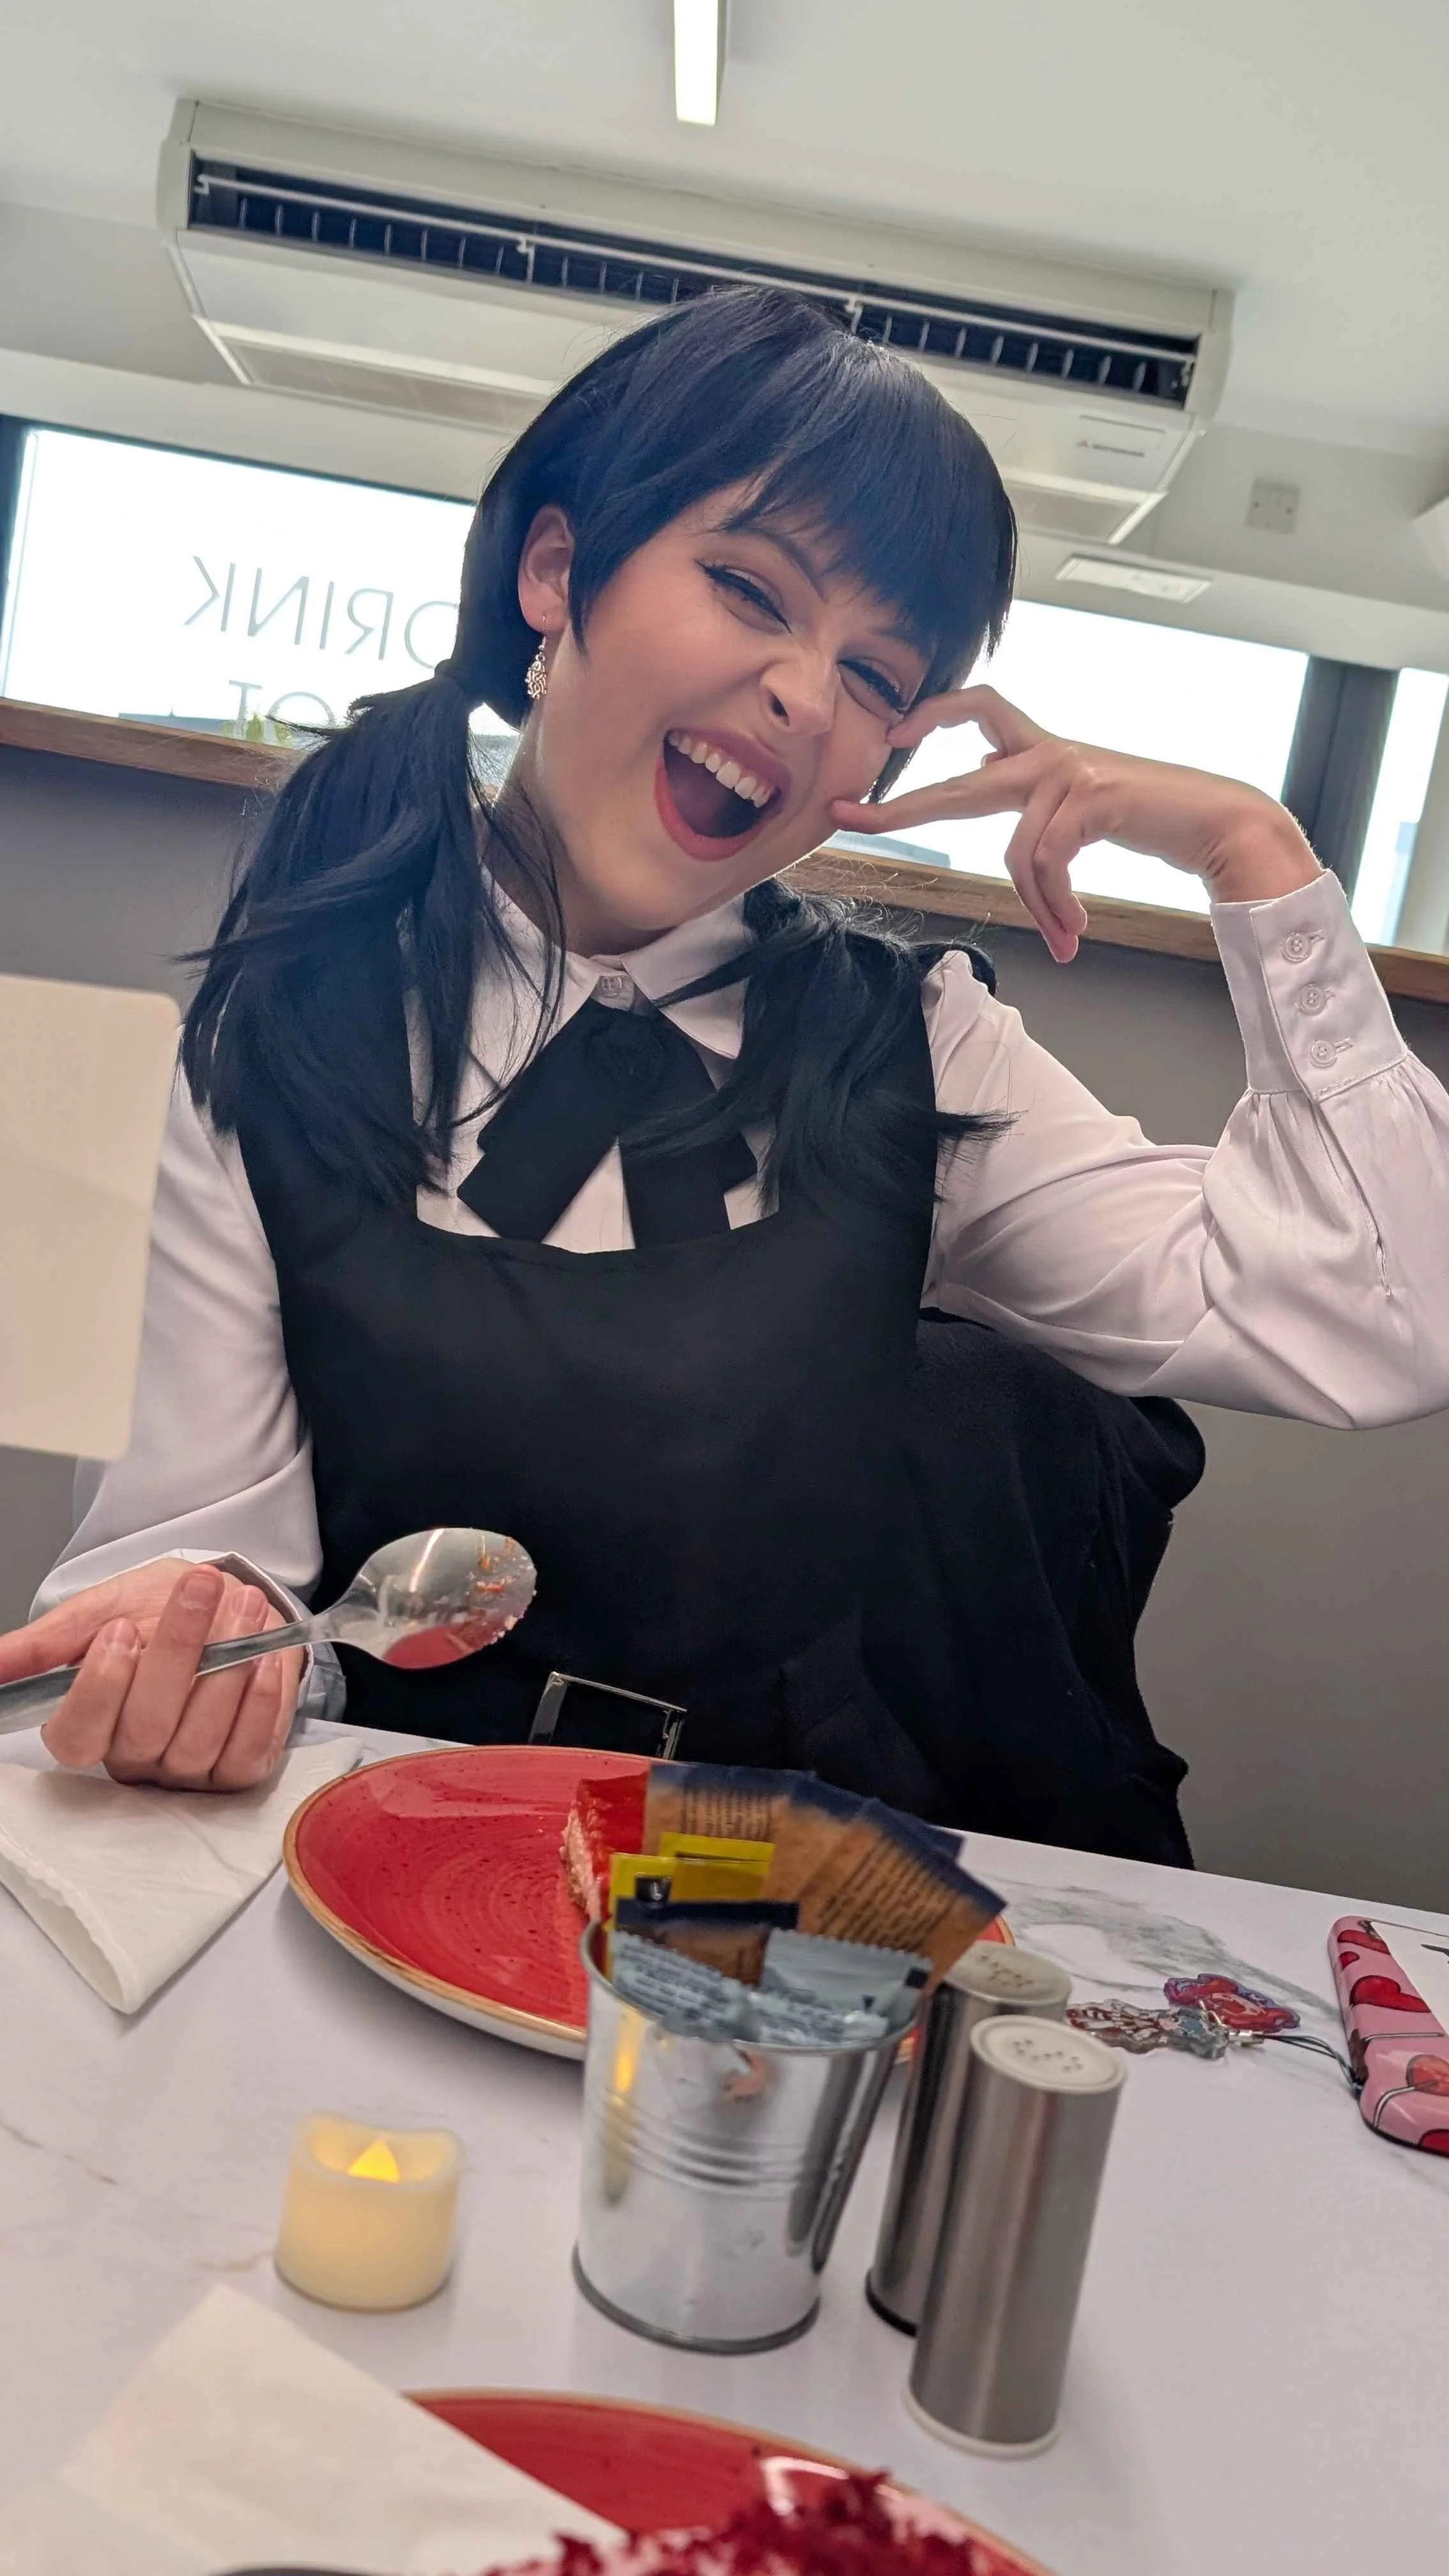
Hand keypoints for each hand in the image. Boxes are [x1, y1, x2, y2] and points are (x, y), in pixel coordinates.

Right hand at [0, 1560, 302, 1790]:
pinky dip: (261, 1701)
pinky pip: (246, 1752)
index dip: (98, 1687)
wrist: (224, 1605)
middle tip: (199, 1587)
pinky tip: (265, 1656)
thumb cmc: (155, 1611)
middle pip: (145, 1728)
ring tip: (244, 1604)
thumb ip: (45, 1643)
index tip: (121, 1628)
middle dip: (176, 1651)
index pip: (76, 1736)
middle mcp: (134, 1757)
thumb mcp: (99, 1610)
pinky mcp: (237, 1771)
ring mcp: (186, 1771)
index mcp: (89, 1725)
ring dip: (228, 1665)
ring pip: (199, 1739)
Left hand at [832, 685, 1318, 962]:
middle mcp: (1048, 752)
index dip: (933, 713)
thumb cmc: (1150, 818)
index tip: (892, 733)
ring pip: (1016, 852)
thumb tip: (997, 825)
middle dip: (901, 807)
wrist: (1217, 821)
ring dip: (1039, 907)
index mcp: (1042, 748)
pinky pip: (1046, 863)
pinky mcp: (1091, 795)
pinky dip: (1057, 905)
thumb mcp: (1080, 809)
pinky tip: (1076, 929)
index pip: (980, 707)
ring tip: (1065, 937)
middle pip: (958, 781)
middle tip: (850, 820)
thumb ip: (1037, 811)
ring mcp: (1068, 770)